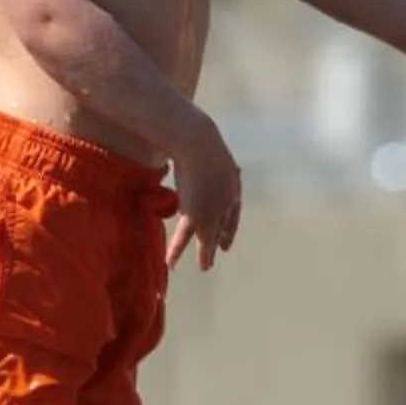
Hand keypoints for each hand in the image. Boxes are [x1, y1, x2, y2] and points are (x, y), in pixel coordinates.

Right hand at [164, 117, 241, 272]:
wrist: (197, 140)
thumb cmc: (196, 137)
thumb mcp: (207, 150)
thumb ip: (204, 159)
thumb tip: (192, 153)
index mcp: (232, 184)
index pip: (234, 212)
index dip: (230, 227)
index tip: (227, 240)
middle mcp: (226, 199)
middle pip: (223, 225)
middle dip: (219, 239)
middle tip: (218, 253)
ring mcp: (212, 208)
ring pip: (207, 236)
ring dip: (204, 253)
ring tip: (204, 267)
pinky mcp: (195, 213)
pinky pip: (185, 236)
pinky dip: (178, 250)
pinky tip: (171, 262)